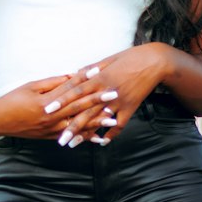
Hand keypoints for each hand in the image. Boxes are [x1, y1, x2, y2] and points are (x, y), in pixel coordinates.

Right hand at [0, 75, 109, 140]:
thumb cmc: (12, 99)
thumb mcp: (31, 86)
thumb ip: (52, 83)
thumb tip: (71, 76)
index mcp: (46, 102)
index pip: (69, 88)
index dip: (85, 80)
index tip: (100, 73)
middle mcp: (51, 117)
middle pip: (78, 107)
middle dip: (98, 101)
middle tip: (114, 94)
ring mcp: (51, 129)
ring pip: (78, 125)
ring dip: (97, 122)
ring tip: (113, 119)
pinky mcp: (51, 137)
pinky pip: (72, 137)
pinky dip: (86, 137)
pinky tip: (98, 137)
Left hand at [43, 44, 172, 146]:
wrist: (154, 62)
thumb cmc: (129, 58)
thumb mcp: (107, 60)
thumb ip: (89, 70)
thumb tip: (74, 75)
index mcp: (98, 77)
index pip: (75, 91)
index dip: (61, 101)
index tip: (47, 110)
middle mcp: (106, 91)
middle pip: (85, 111)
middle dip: (70, 126)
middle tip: (58, 139)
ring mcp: (118, 101)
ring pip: (99, 121)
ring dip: (85, 134)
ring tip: (73, 144)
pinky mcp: (130, 108)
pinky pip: (119, 125)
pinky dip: (110, 135)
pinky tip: (100, 143)